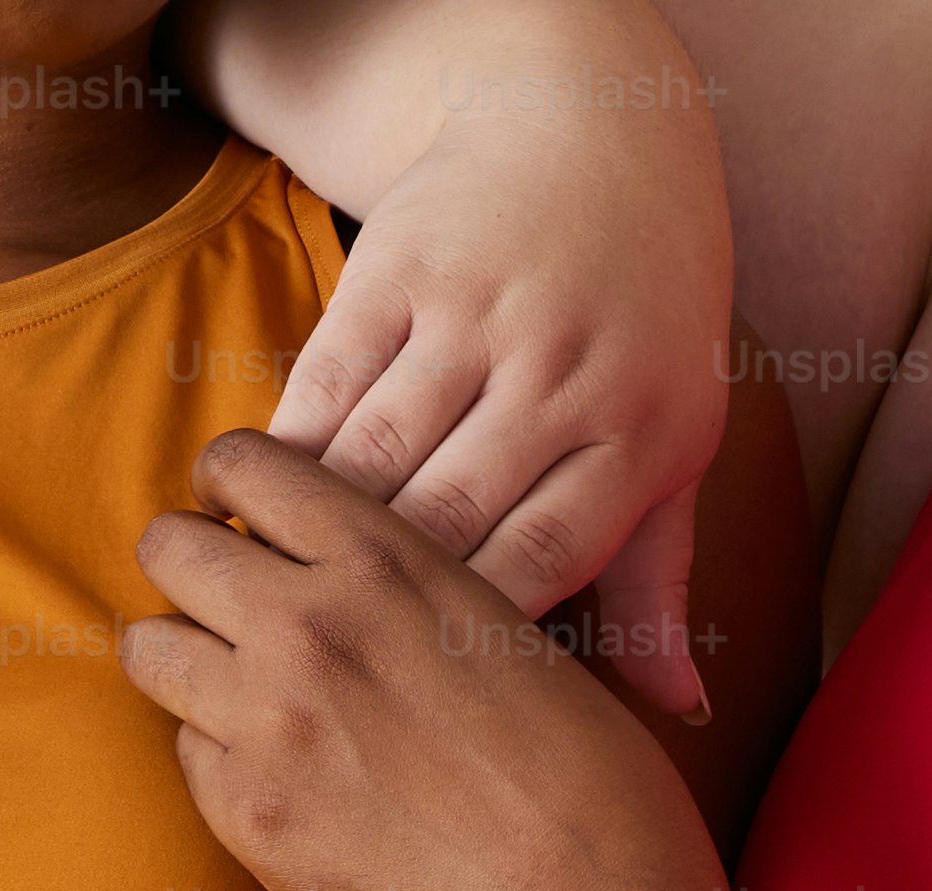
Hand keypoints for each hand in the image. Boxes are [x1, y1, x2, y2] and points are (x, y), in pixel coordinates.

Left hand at [127, 429, 728, 890]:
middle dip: (196, 569)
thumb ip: (398, 576)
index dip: (234, 489)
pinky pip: (188, 751)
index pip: (239, 463)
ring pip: (150, 647)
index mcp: (383, 557)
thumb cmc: (580, 766)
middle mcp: (309, 624)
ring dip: (191, 659)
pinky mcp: (249, 813)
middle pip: (168, 546)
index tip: (248, 520)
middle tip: (240, 607)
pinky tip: (301, 779)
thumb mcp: (501, 620)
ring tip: (250, 691)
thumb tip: (311, 556)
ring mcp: (268, 721)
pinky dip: (227, 757)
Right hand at [274, 65, 734, 718]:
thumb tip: (678, 712)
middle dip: (379, 605)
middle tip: (324, 665)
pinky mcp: (397, 268)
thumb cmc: (644, 325)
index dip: (471, 642)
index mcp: (639, 436)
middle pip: (447, 524)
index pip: (541, 569)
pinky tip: (253, 505)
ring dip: (310, 538)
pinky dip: (283, 453)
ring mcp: (476, 318)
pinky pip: (324, 384)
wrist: (593, 138)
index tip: (420, 692)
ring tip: (270, 600)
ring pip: (374, 462)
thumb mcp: (676, 441)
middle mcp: (562, 377)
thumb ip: (660, 578)